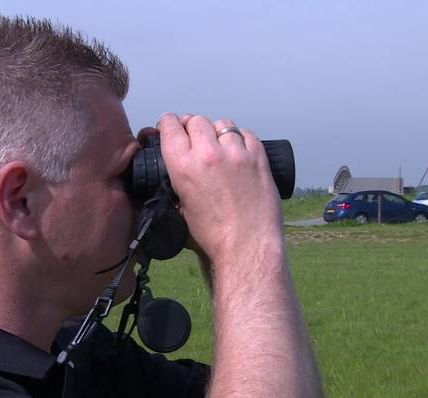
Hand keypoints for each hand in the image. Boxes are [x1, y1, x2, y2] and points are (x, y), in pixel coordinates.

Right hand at [157, 113, 282, 262]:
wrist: (246, 247)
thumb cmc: (213, 236)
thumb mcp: (181, 208)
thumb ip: (177, 182)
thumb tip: (179, 169)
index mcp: (183, 167)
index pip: (171, 126)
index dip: (169, 123)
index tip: (171, 126)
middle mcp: (208, 154)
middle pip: (197, 120)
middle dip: (193, 127)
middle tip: (196, 139)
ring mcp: (236, 154)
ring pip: (223, 124)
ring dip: (218, 132)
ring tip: (220, 147)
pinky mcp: (258, 158)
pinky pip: (247, 134)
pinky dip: (241, 139)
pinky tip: (239, 152)